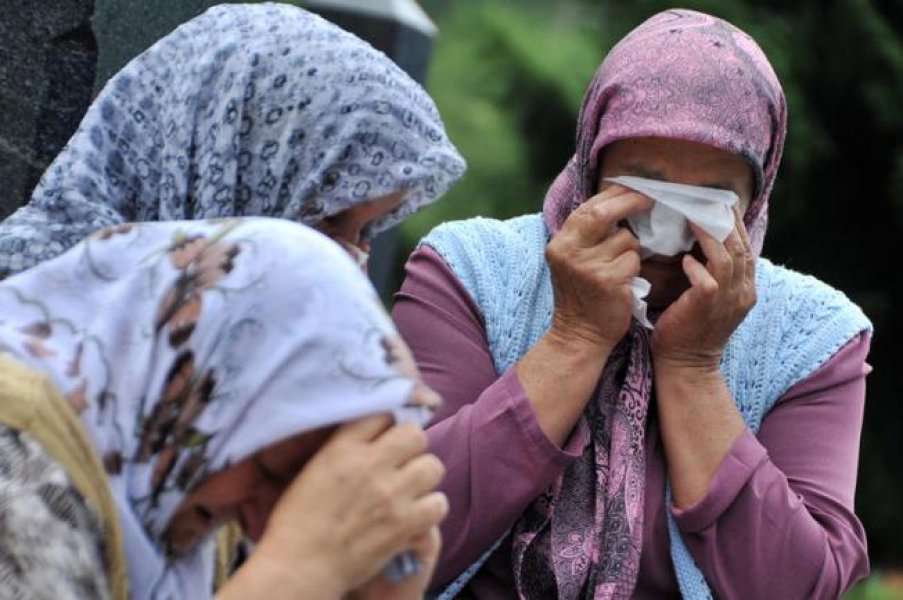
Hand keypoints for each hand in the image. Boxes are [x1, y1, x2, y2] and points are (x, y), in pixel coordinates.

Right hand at [223, 415, 447, 599]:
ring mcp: (391, 494)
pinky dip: (430, 509)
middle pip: (415, 434)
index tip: (385, 438)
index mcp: (342, 449)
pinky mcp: (405, 524)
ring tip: (411, 489)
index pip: (382, 413)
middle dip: (412, 447)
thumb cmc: (298, 522)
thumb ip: (344, 449)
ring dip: (424, 478)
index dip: (387, 425)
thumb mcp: (314, 469)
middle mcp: (370, 465)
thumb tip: (372, 435)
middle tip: (402, 464)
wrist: (299, 567)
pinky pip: (439, 503)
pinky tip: (416, 514)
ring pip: (433, 466)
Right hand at [545, 186, 650, 351]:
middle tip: (650, 199)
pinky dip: (634, 268)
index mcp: (560, 242)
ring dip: (631, 250)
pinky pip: (633, 260)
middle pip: (604, 213)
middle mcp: (569, 251)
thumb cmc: (582, 295)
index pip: (588, 207)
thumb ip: (587, 233)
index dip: (614, 195)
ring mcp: (587, 266)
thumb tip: (618, 199)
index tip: (635, 188)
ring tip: (620, 268)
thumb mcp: (572, 260)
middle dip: (631, 202)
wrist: (579, 335)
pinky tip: (624, 283)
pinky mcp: (607, 281)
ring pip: (626, 239)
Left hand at [652, 206, 755, 370]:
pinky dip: (696, 266)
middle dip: (725, 222)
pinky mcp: (707, 306)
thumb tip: (697, 247)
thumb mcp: (710, 300)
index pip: (747, 249)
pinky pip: (708, 279)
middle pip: (741, 248)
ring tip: (693, 218)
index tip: (720, 205)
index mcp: (745, 290)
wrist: (686, 365)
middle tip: (707, 201)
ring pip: (728, 258)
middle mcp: (743, 293)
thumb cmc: (690, 330)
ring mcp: (728, 300)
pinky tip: (685, 259)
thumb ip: (712, 275)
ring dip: (710, 236)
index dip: (735, 226)